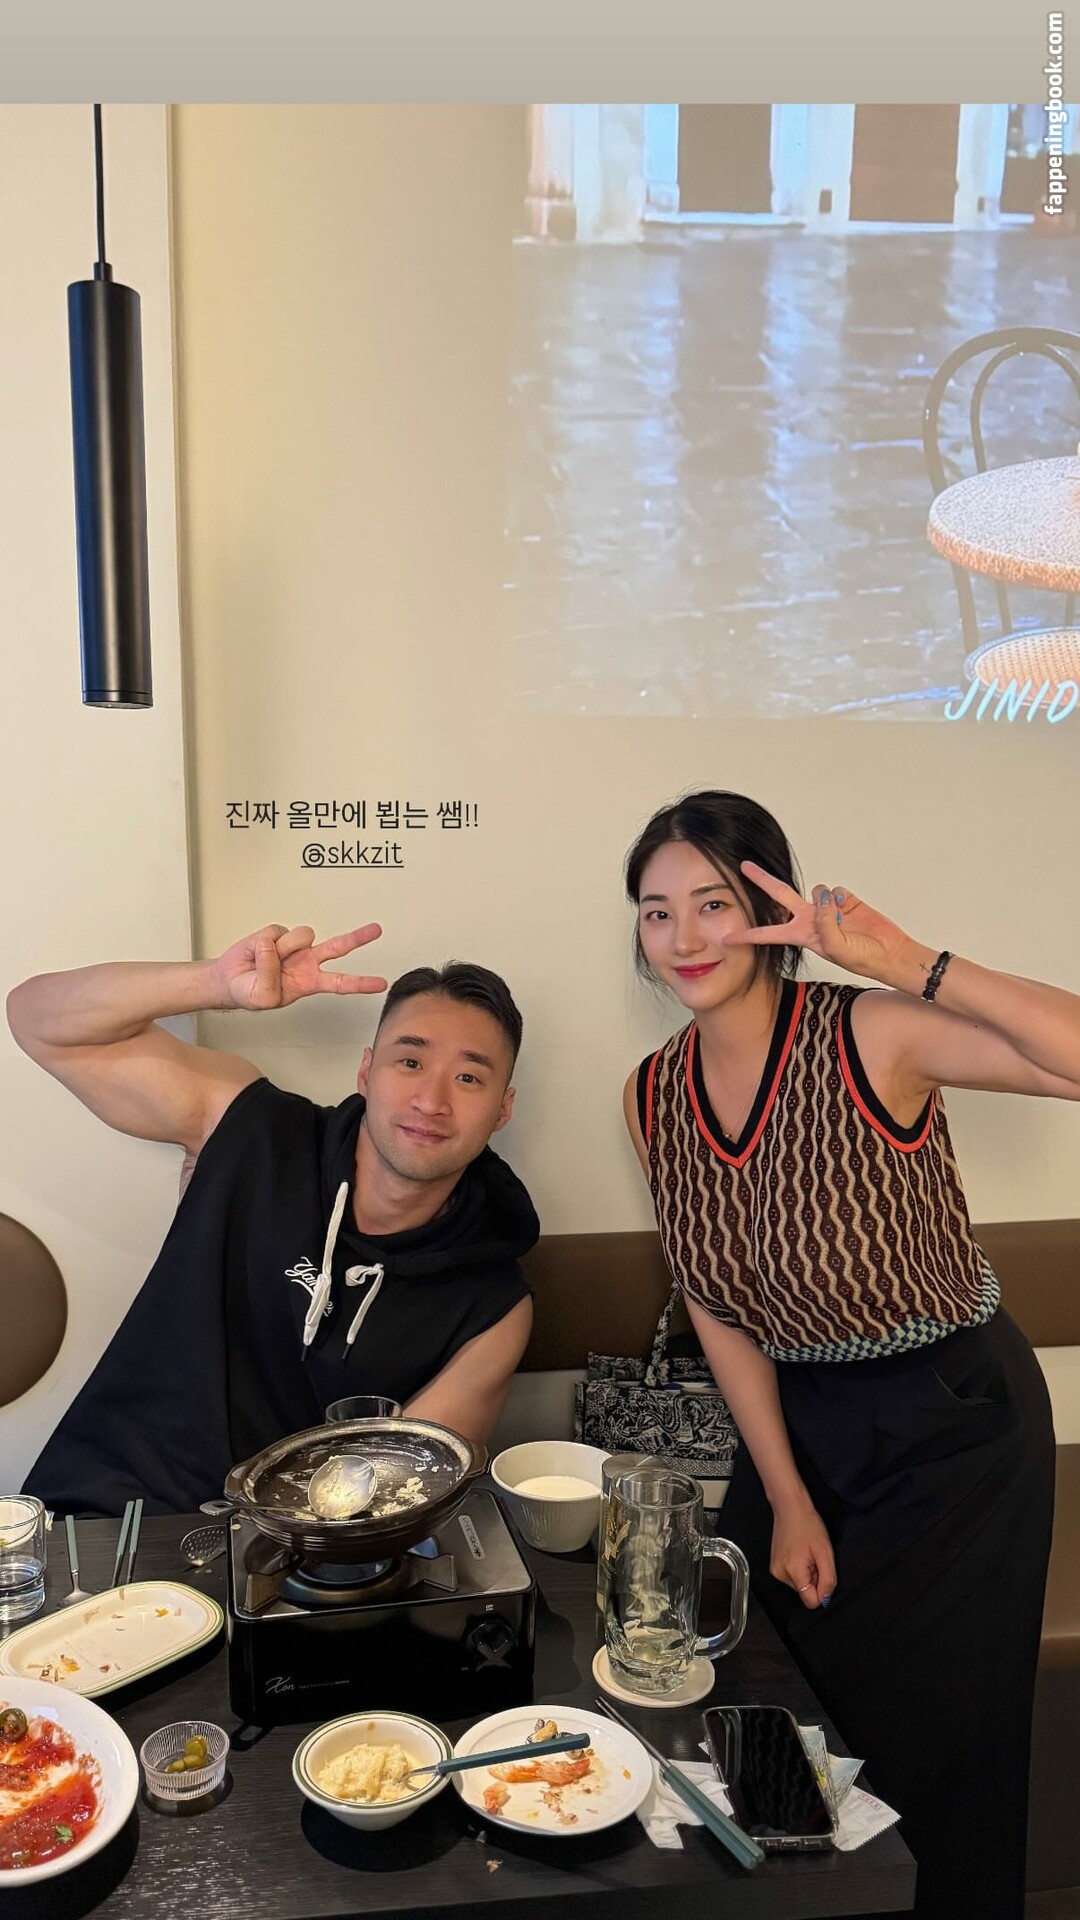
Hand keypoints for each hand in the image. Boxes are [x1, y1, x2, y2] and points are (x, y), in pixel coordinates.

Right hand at [212, 924, 386, 1010]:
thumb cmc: (250, 992)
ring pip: (300, 937)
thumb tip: (274, 948)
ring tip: (264, 962)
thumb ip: (270, 976)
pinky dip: (261, 945)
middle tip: (376, 930)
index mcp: (310, 982)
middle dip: (358, 938)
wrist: (229, 980)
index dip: (360, 984)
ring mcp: (294, 946)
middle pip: (338, 947)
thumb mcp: (264, 997)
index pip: (340, 983)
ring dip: (280, 949)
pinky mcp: (277, 933)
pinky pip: (273, 934)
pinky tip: (256, 953)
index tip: (380, 984)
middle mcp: (308, 961)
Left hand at [723, 861, 914, 984]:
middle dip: (762, 880)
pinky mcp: (844, 899)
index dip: (747, 935)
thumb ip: (825, 924)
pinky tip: (851, 909)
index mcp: (802, 935)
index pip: (768, 934)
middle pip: (779, 895)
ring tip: (842, 918)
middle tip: (744, 866)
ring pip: (816, 889)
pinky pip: (836, 890)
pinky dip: (843, 898)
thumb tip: (821, 898)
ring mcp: (826, 908)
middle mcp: (809, 919)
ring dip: (826, 899)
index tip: (726, 937)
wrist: (888, 952)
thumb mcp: (838, 948)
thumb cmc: (862, 957)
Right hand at [769, 1492, 836, 1610]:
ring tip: (806, 1552)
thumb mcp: (825, 1552)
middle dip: (813, 1578)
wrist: (790, 1507)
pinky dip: (799, 1568)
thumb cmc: (809, 1525)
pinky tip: (799, 1551)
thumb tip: (825, 1599)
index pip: (811, 1601)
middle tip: (814, 1557)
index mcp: (793, 1573)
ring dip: (807, 1573)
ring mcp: (775, 1570)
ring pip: (799, 1585)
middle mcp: (780, 1575)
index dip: (821, 1589)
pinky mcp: (774, 1565)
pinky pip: (792, 1576)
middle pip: (805, 1592)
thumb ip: (828, 1579)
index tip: (821, 1570)